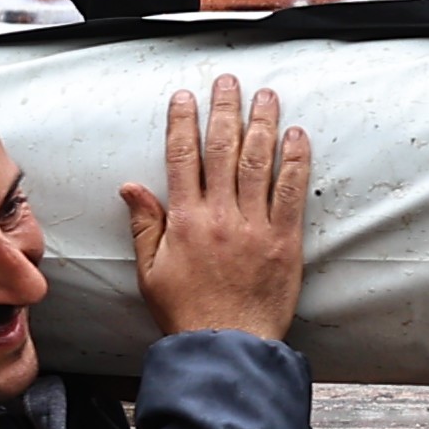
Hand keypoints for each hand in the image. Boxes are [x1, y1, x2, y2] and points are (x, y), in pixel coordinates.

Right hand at [124, 74, 310, 343]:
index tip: (185, 96)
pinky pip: (291, 192)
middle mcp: (221, 216)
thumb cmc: (186, 313)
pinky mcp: (285, 241)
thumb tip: (131, 187)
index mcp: (185, 221)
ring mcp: (256, 226)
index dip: (183, 122)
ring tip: (266, 95)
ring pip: (260, 162)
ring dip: (263, 123)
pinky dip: (295, 160)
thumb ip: (144, 225)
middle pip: (224, 149)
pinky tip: (296, 136)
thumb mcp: (150, 272)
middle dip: (225, 109)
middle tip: (228, 81)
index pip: (182, 157)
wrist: (227, 347)